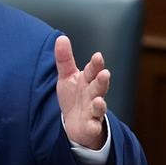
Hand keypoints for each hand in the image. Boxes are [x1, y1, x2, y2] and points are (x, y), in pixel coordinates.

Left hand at [55, 35, 108, 149]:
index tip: (97, 56)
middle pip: (98, 87)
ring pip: (99, 106)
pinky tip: (93, 125)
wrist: (76, 123)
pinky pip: (93, 126)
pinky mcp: (90, 126)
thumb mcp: (67, 76)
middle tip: (104, 73)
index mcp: (87, 81)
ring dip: (100, 104)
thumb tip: (61, 37)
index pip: (92, 71)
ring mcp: (93, 111)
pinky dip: (94, 126)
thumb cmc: (74, 96)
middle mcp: (93, 94)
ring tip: (98, 100)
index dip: (95, 64)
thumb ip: (65, 59)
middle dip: (102, 80)